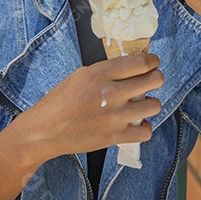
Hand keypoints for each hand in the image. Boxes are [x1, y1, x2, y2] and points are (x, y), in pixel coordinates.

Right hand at [19, 53, 163, 161]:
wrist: (44, 130)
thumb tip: (132, 66)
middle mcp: (111, 92)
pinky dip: (144, 128)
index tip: (153, 64)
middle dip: (156, 79)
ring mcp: (114, 116)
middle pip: (155, 80)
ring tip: (141, 105)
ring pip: (155, 105)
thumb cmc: (60, 101)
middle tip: (150, 82)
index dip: (153, 62)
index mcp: (101, 73)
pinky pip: (146, 131)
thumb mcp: (81, 75)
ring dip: (150, 104)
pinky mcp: (114, 137)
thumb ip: (107, 70)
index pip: (142, 62)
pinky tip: (136, 124)